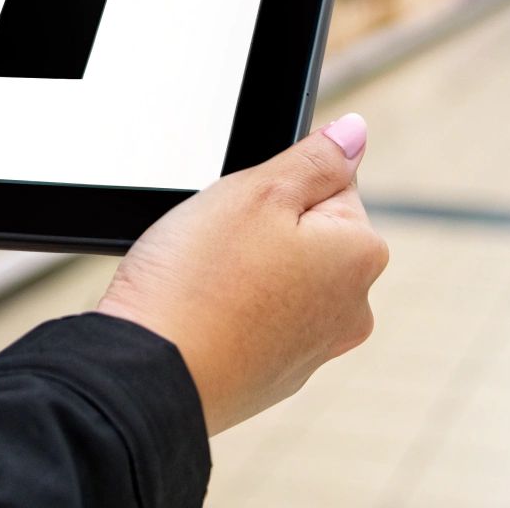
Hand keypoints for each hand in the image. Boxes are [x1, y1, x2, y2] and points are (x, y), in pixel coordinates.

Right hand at [96, 114, 385, 434]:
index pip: (332, 184)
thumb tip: (356, 133)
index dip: (279, 186)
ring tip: (205, 281)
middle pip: (311, 235)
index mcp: (361, 254)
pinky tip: (202, 314)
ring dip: (249, 271)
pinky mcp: (276, 376)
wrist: (148, 375)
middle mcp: (353, 307)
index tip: (244, 210)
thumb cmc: (199, 281)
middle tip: (219, 244)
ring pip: (282, 278)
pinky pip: (259, 321)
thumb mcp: (259, 191)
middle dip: (266, 229)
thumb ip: (316, 158)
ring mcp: (316, 349)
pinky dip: (234, 312)